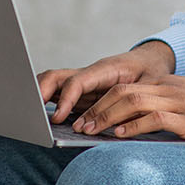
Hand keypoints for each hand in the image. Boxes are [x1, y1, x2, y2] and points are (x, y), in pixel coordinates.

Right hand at [40, 41, 175, 123]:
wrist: (151, 61)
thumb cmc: (151, 71)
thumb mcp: (150, 84)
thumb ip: (136, 101)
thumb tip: (122, 122)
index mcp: (104, 69)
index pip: (77, 81)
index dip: (65, 99)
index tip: (59, 119)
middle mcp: (89, 74)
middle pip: (55, 77)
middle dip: (39, 92)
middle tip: (33, 115)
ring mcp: (83, 83)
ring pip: (53, 84)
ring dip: (40, 98)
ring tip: (32, 119)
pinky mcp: (82, 92)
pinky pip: (60, 95)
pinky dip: (50, 106)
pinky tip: (47, 123)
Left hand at [73, 75, 184, 142]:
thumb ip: (164, 110)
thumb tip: (136, 128)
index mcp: (167, 85)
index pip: (124, 87)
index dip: (100, 101)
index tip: (84, 116)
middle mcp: (169, 89)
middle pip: (123, 91)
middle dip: (97, 109)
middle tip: (79, 126)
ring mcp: (180, 103)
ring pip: (133, 101)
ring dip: (108, 117)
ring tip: (92, 131)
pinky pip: (156, 118)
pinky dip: (135, 125)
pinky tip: (122, 135)